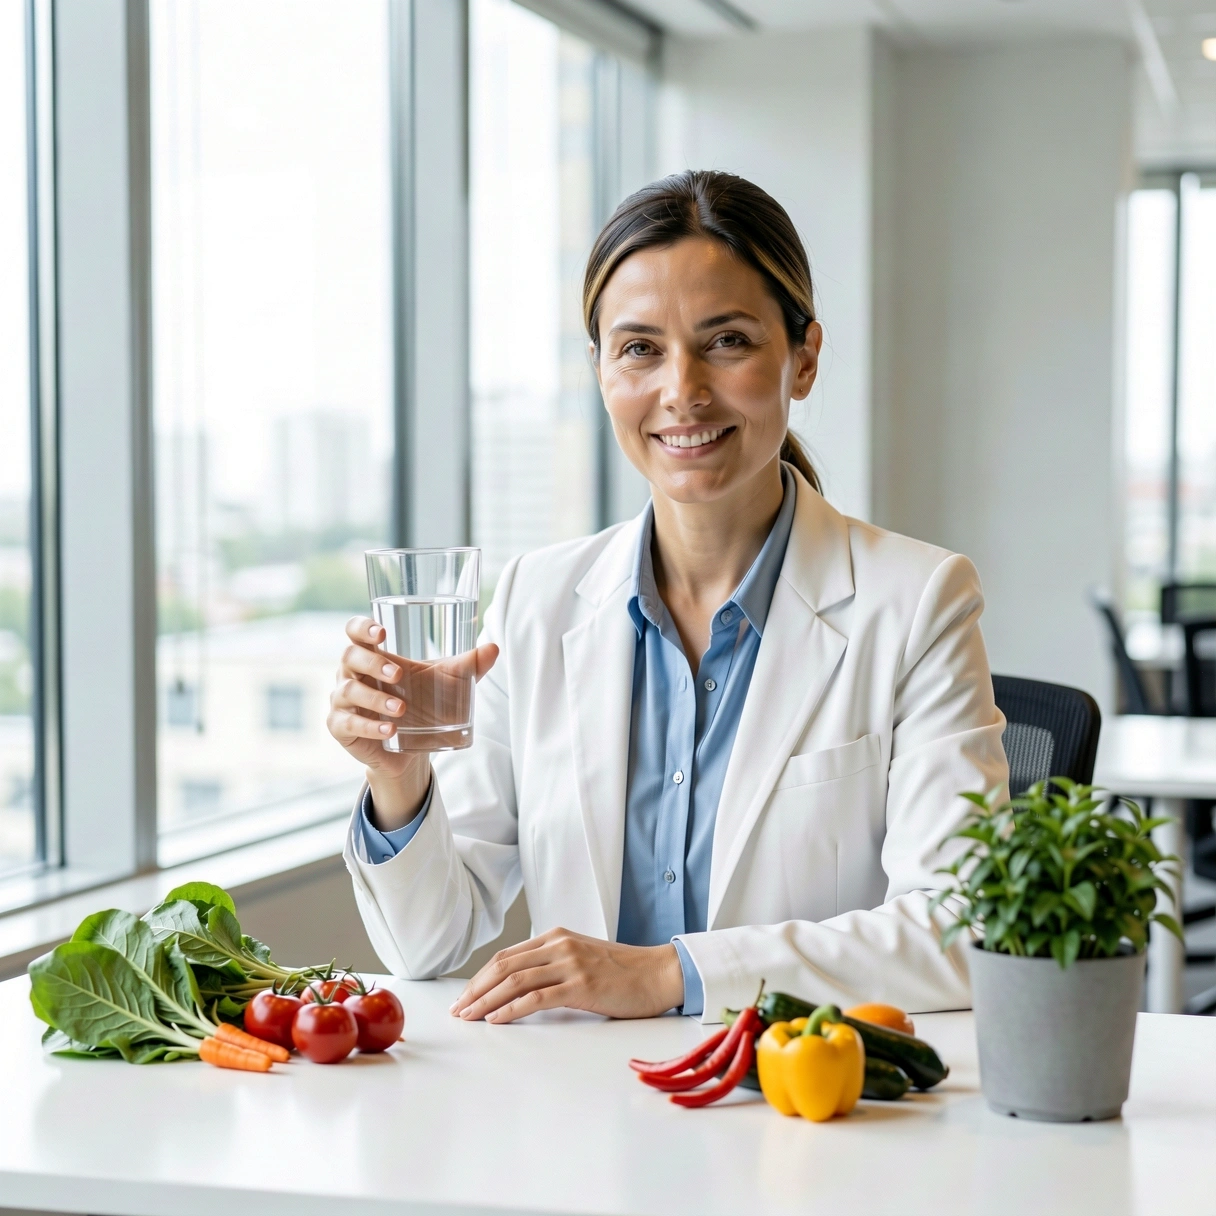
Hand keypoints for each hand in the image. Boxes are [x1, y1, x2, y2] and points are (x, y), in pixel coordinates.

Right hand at [327, 616, 498, 828]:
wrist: (412, 749)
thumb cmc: (424, 705)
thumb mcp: (447, 683)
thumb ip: (469, 666)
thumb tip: (494, 648)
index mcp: (373, 655)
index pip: (355, 632)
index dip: (362, 627)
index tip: (381, 632)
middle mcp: (352, 674)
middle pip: (349, 657)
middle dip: (373, 663)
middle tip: (399, 675)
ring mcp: (343, 701)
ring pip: (347, 691)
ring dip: (374, 699)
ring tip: (401, 710)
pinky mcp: (341, 727)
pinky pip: (347, 722)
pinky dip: (368, 726)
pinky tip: (389, 731)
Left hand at [450, 928, 684, 1023]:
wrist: (659, 974)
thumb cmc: (623, 972)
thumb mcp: (582, 958)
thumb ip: (553, 964)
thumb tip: (519, 986)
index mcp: (556, 937)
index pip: (506, 955)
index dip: (480, 976)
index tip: (464, 995)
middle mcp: (559, 945)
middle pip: (504, 965)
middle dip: (475, 988)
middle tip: (457, 1009)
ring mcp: (570, 964)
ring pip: (515, 980)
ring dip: (485, 1000)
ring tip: (468, 1016)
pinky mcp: (581, 985)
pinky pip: (536, 997)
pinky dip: (511, 1009)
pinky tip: (496, 1019)